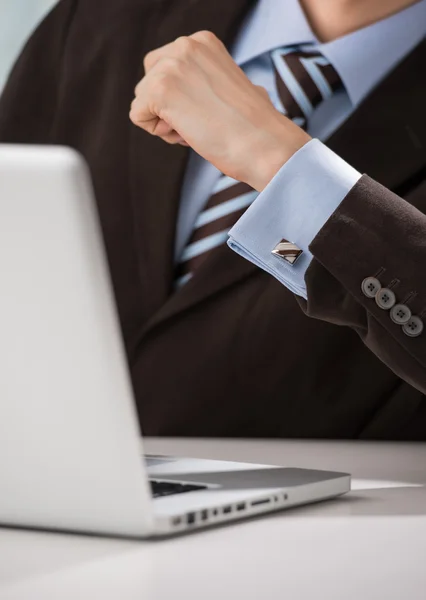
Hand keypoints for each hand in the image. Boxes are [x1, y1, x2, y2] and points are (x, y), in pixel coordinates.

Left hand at [130, 31, 310, 190]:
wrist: (264, 144)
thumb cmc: (254, 127)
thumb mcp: (230, 86)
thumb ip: (204, 80)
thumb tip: (191, 96)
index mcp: (202, 42)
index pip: (165, 67)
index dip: (181, 97)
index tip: (209, 109)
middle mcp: (184, 45)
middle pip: (148, 80)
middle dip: (167, 107)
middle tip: (201, 120)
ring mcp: (170, 65)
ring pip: (142, 100)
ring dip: (165, 122)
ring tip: (198, 127)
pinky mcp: (159, 89)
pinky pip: (138, 116)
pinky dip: (159, 132)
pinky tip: (188, 132)